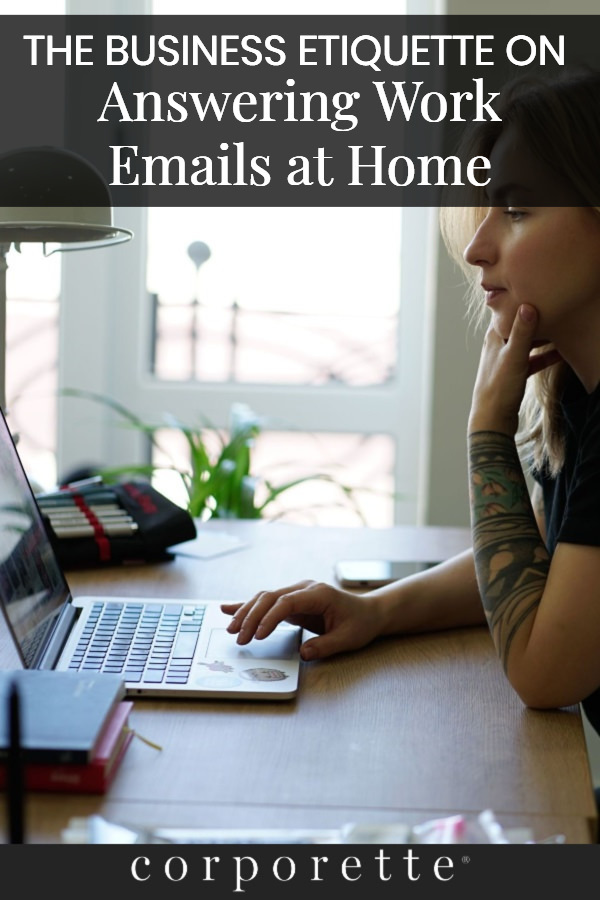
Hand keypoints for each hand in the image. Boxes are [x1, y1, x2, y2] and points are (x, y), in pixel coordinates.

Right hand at [221, 580, 383, 660]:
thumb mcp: (348, 639)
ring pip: (264, 598)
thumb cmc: (360, 624)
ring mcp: (297, 593)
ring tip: (231, 629)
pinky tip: (229, 608)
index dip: (270, 618)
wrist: (369, 612)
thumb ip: (325, 646)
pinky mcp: (292, 602)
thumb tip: (303, 654)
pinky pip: (267, 603)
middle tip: (239, 637)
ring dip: (246, 612)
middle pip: (270, 598)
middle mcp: (304, 589)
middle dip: (251, 617)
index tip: (259, 636)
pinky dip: (248, 606)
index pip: (286, 602)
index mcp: (318, 594)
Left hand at [468, 305, 561, 435]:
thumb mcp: (514, 357)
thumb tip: (527, 305)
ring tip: (562, 330)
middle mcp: (498, 346)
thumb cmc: (499, 389)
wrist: (492, 420)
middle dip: (538, 320)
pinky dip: (544, 357)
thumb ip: (521, 332)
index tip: (544, 295)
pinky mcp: (514, 375)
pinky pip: (532, 361)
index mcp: (494, 338)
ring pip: (528, 344)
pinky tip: (561, 355)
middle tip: (558, 311)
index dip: (526, 303)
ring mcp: (506, 361)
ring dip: (544, 339)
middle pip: (521, 326)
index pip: (510, 312)